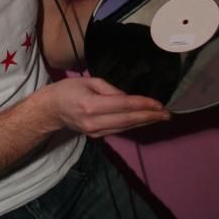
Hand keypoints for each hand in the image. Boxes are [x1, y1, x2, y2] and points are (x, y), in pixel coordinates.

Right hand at [38, 76, 170, 137]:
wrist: (51, 111)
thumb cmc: (68, 90)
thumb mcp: (88, 81)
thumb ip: (110, 89)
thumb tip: (129, 98)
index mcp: (91, 105)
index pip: (124, 105)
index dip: (143, 105)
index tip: (159, 104)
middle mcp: (95, 122)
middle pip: (128, 119)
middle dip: (150, 116)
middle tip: (168, 114)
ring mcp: (96, 132)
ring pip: (126, 127)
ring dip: (145, 122)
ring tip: (161, 117)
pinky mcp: (97, 136)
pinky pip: (120, 130)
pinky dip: (134, 125)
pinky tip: (145, 120)